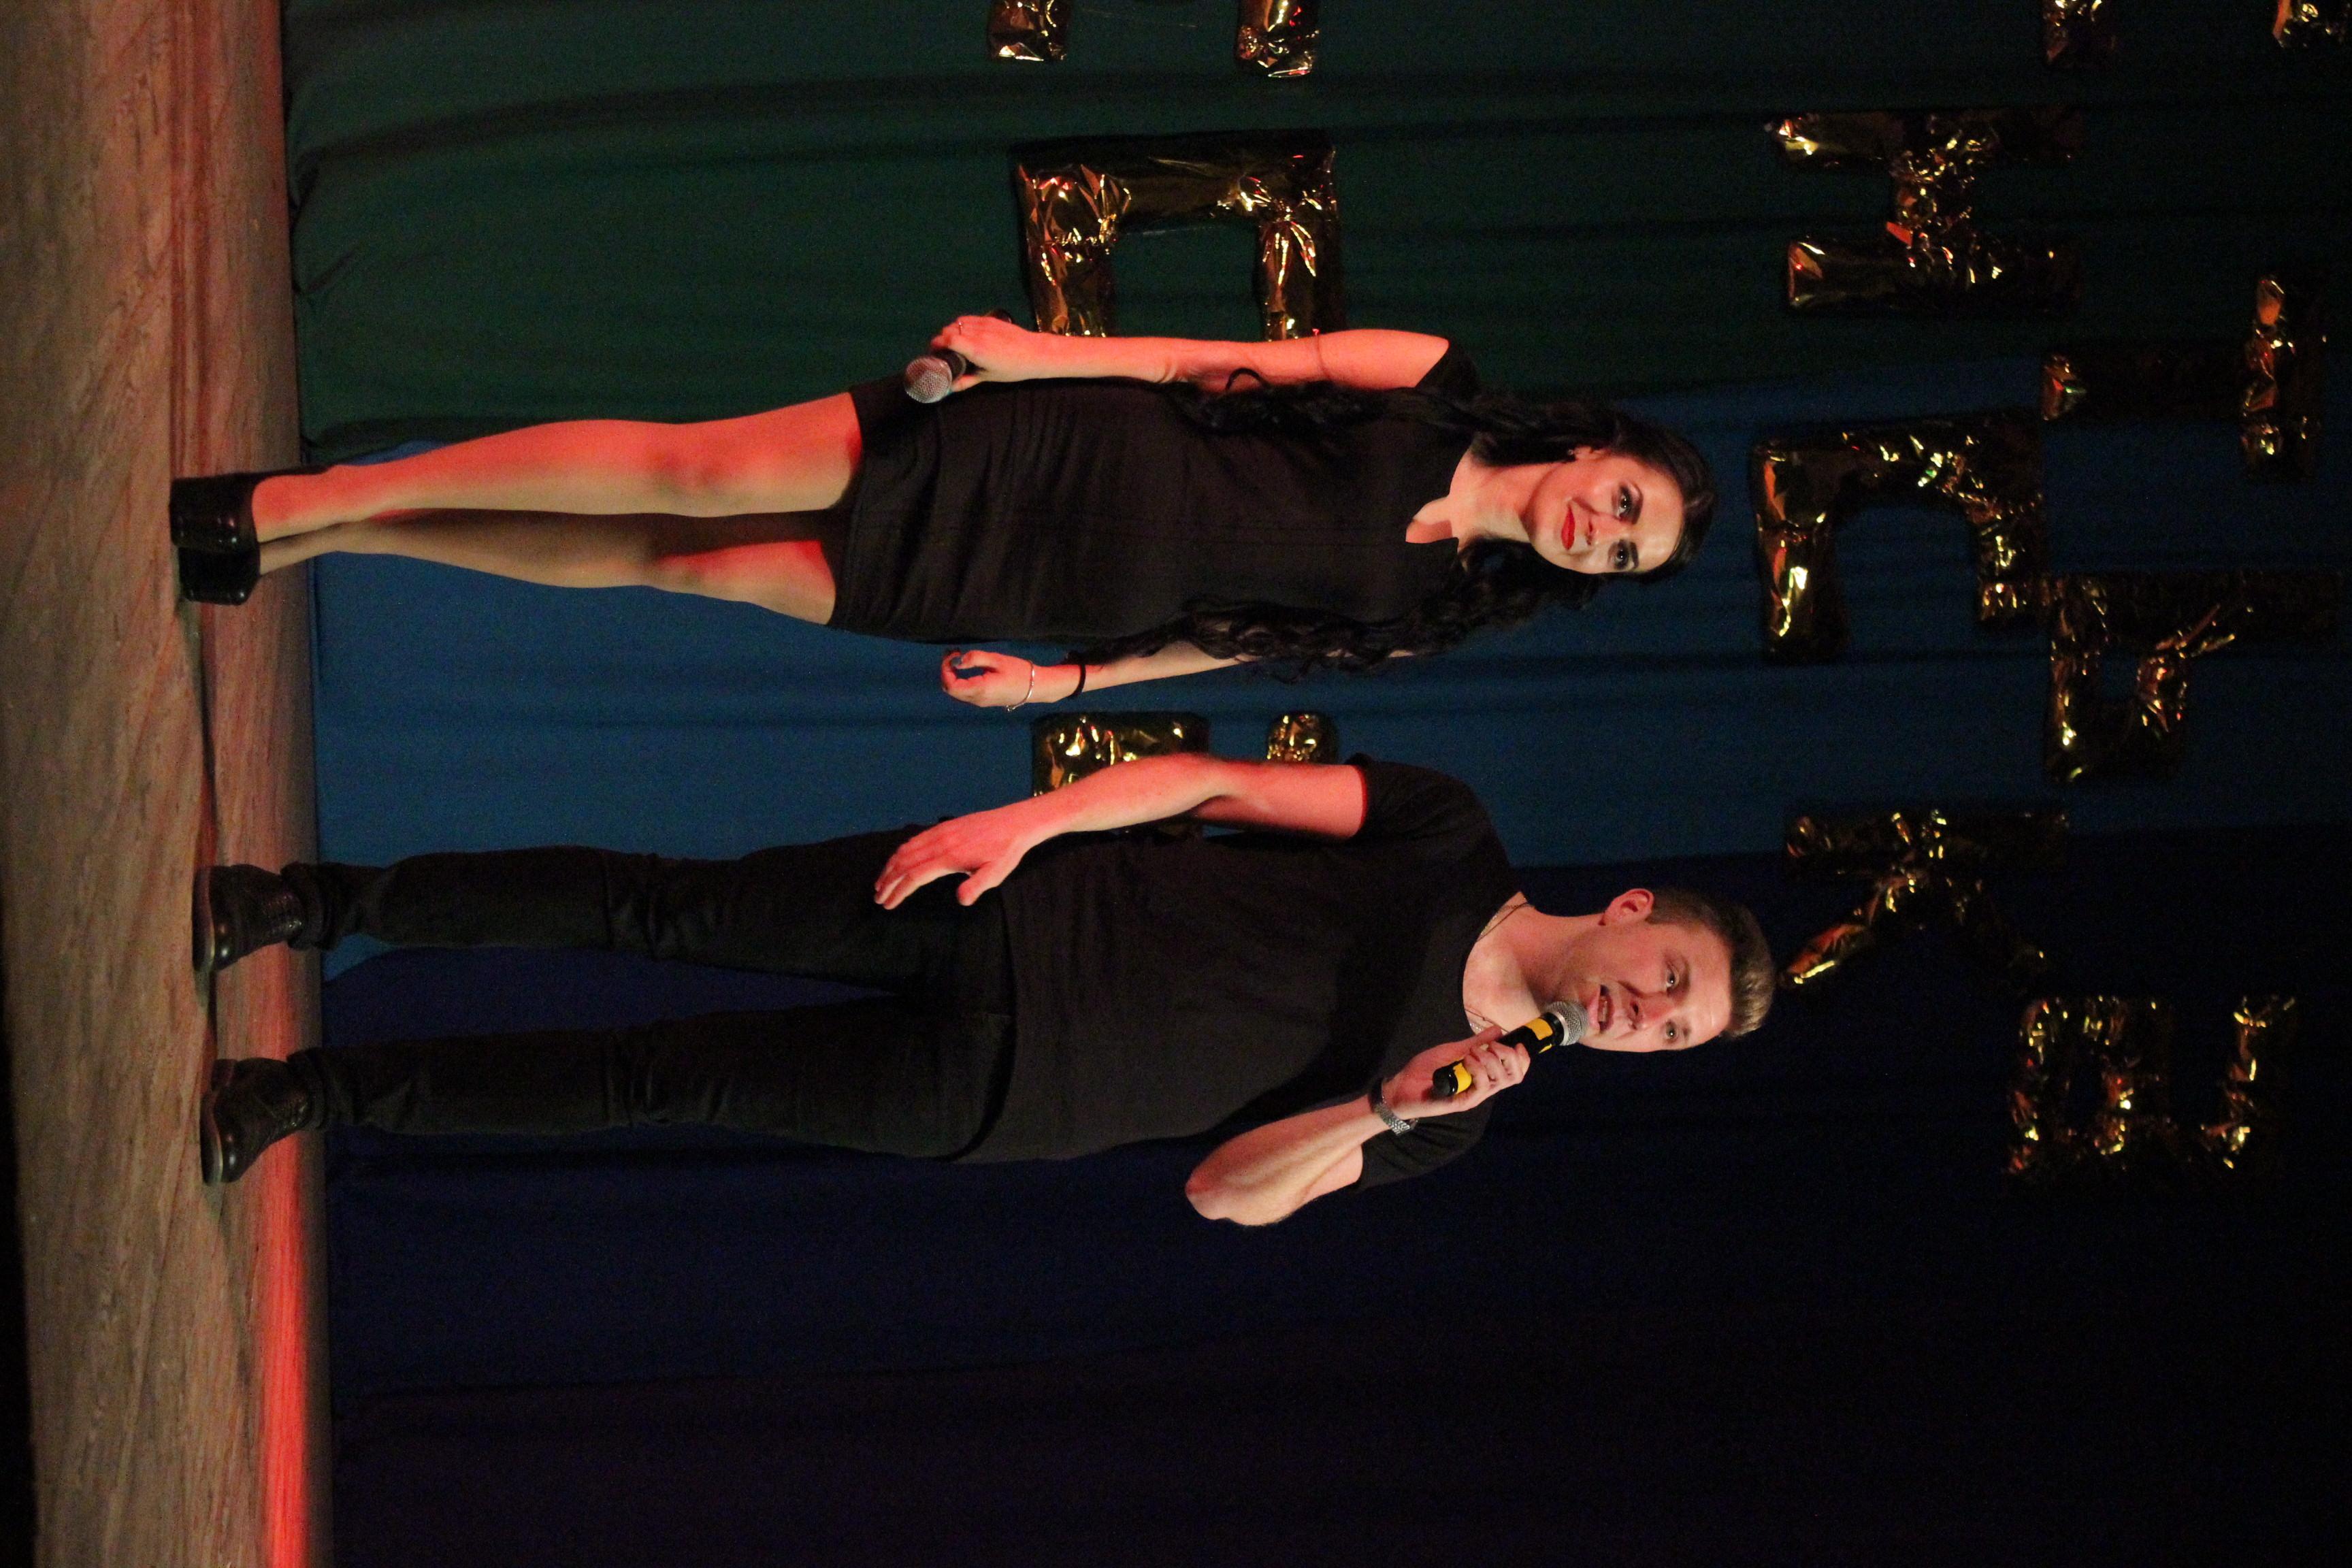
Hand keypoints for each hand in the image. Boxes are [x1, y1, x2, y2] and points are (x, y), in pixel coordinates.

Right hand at [874, 802, 1043, 907]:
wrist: (1014, 822)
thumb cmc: (1006, 851)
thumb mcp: (995, 873)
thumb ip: (976, 886)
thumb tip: (960, 899)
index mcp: (950, 856)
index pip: (915, 875)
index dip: (899, 891)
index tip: (888, 904)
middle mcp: (940, 842)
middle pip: (904, 862)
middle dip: (888, 881)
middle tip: (878, 898)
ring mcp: (940, 832)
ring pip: (906, 849)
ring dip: (890, 867)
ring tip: (881, 882)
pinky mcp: (943, 827)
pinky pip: (915, 839)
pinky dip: (900, 852)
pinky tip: (898, 859)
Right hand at [929, 313, 1070, 388]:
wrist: (1034, 352)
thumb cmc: (1011, 368)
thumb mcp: (988, 376)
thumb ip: (967, 380)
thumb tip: (950, 387)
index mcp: (975, 349)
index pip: (947, 339)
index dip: (937, 344)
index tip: (934, 352)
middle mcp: (976, 333)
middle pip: (949, 329)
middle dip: (943, 338)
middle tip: (944, 350)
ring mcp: (983, 324)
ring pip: (958, 322)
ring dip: (952, 330)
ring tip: (954, 342)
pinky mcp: (989, 319)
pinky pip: (969, 318)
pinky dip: (962, 324)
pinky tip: (966, 333)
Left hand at [940, 649, 1068, 707]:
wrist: (1035, 687)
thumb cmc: (1019, 671)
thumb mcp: (997, 660)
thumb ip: (976, 658)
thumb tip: (957, 660)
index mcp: (980, 690)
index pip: (951, 685)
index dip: (945, 669)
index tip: (953, 654)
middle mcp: (977, 699)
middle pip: (950, 690)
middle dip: (946, 671)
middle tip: (953, 653)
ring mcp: (980, 702)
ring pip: (956, 692)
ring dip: (952, 676)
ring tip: (958, 657)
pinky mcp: (983, 700)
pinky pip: (964, 693)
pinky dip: (959, 680)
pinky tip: (965, 667)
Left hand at [1379, 1028, 1528, 1119]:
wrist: (1401, 1086)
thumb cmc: (1425, 1070)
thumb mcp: (1453, 1050)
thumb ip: (1475, 1042)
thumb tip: (1498, 1030)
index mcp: (1484, 1076)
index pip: (1515, 1072)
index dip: (1522, 1058)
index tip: (1516, 1043)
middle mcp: (1483, 1088)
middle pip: (1514, 1077)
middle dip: (1510, 1056)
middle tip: (1492, 1046)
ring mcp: (1474, 1096)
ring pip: (1500, 1080)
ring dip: (1491, 1059)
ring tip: (1473, 1052)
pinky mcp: (1463, 1102)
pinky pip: (1481, 1086)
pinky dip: (1478, 1068)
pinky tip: (1466, 1060)